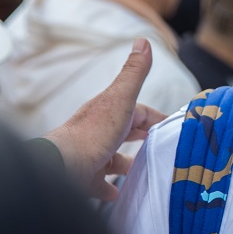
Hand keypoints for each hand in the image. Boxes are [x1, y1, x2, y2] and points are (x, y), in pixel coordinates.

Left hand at [43, 38, 166, 200]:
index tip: (172, 126)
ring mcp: (90, 156)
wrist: (60, 167)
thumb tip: (143, 40)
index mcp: (110, 112)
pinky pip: (99, 183)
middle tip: (160, 147)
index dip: (156, 118)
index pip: (139, 112)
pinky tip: (117, 194)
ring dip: (126, 164)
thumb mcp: (120, 99)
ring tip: (143, 171)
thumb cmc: (92, 133)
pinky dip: (108, 188)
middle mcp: (99, 132)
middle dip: (141, 138)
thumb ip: (134, 73)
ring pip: (113, 159)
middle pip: (125, 133)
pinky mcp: (83, 179)